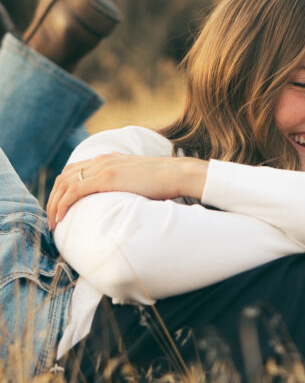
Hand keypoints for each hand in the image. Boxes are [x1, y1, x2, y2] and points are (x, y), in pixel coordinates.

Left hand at [47, 153, 208, 227]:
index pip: (73, 170)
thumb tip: (116, 160)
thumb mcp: (138, 170)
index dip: (62, 188)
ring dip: (54, 204)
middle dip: (53, 198)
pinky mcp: (106, 178)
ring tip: (53, 223)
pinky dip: (63, 204)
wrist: (176, 174)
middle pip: (64, 177)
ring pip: (65, 184)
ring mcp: (102, 168)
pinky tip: (61, 218)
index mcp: (106, 159)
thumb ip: (123, 165)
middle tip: (52, 219)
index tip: (60, 207)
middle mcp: (100, 160)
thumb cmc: (162, 178)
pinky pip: (74, 191)